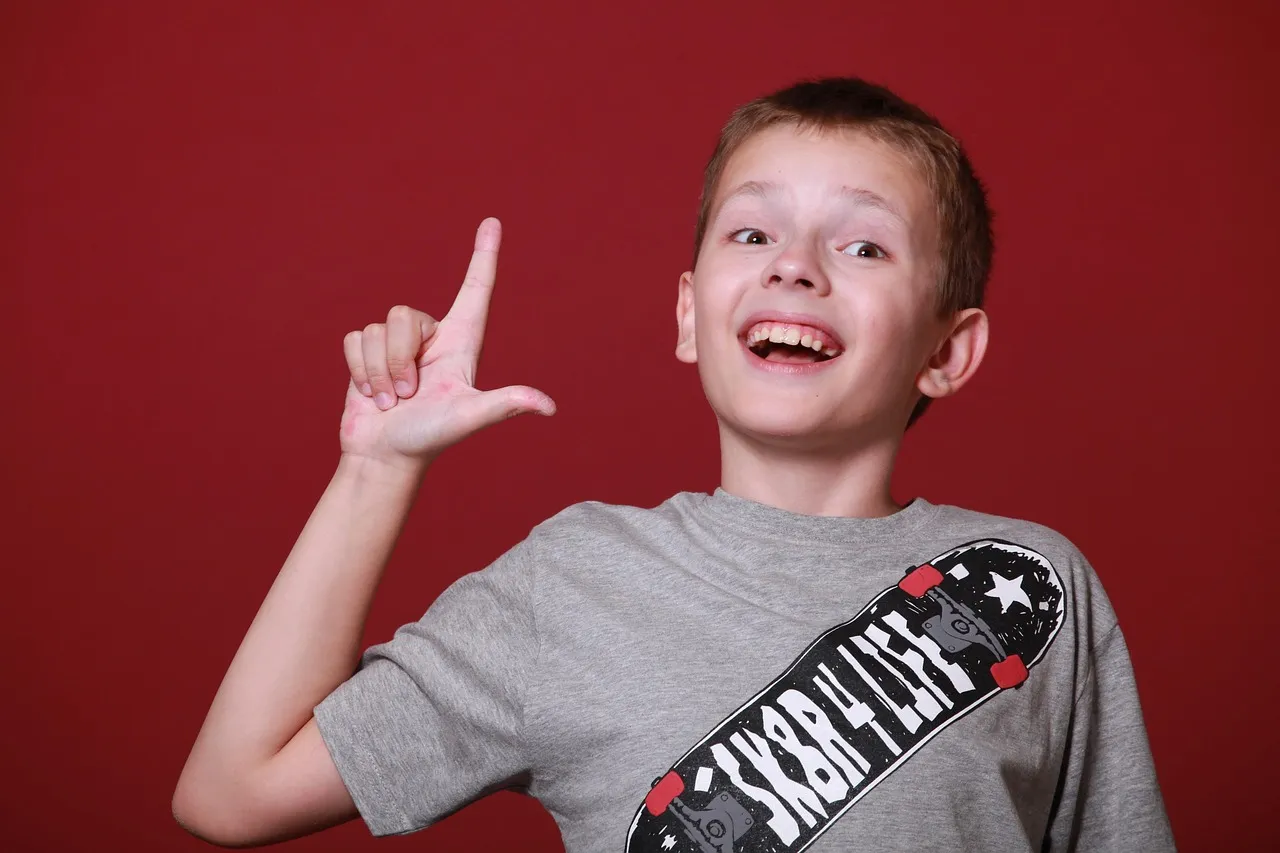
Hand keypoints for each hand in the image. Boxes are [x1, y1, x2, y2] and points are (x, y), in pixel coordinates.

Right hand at [338, 218, 554, 469]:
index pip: (476, 290)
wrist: (384, 457)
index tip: (493, 222)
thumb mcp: (468, 418)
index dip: (484, 256)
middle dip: (399, 359)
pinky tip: (371, 394)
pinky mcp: (368, 353)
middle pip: (405, 315)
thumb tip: (546, 407)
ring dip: (380, 371)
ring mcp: (399, 346)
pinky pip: (355, 339)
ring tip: (393, 399)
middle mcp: (432, 338)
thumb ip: (503, 405)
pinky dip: (360, 371)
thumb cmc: (429, 439)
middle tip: (409, 395)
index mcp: (462, 344)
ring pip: (378, 329)